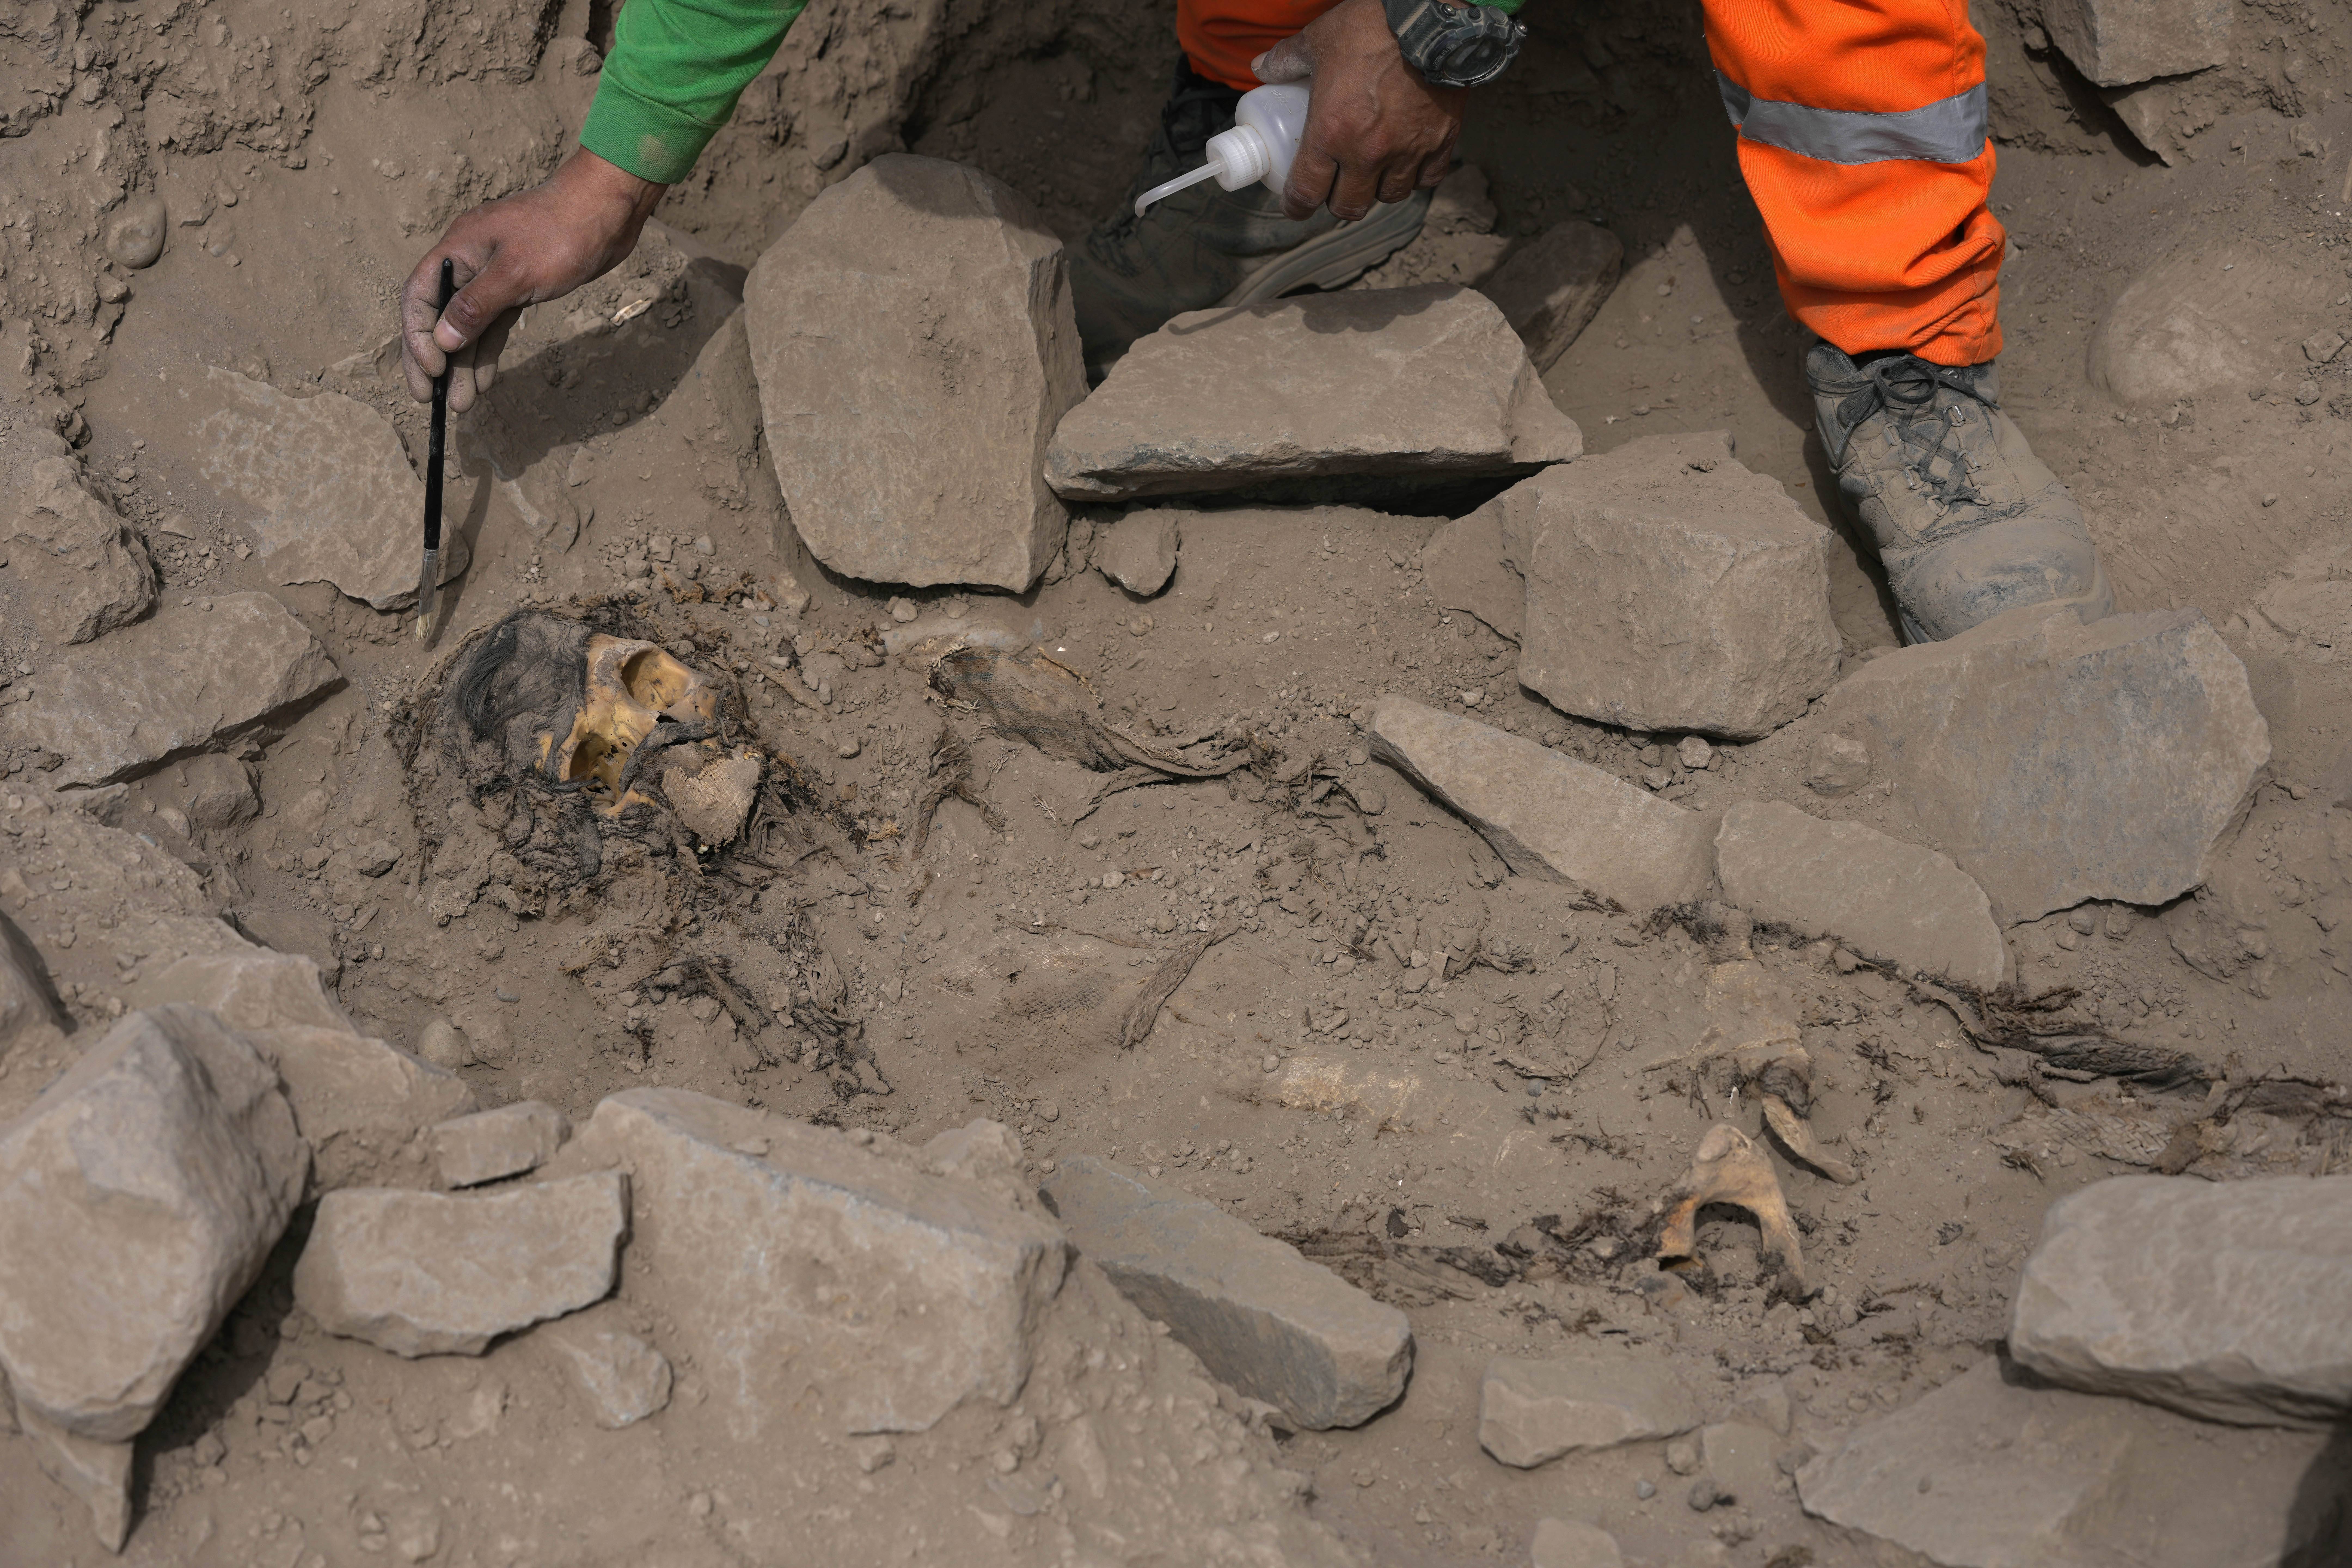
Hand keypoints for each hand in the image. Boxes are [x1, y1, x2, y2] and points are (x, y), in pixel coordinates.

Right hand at [399, 150, 667, 410]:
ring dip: (464, 364)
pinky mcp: (518, 287)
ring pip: (469, 327)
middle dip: (435, 360)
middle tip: (433, 401)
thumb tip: (443, 339)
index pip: (419, 298)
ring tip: (462, 403)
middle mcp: (469, 263)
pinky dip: (487, 352)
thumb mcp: (516, 272)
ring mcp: (493, 276)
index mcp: (458, 250)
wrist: (607, 210)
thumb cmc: (562, 232)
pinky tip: (484, 380)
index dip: (417, 337)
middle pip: (438, 316)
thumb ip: (476, 306)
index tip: (429, 373)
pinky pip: (493, 325)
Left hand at [1251, 0, 1465, 222]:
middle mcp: (1367, 152)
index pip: (1306, 192)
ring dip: (1377, 191)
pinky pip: (1427, 179)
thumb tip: (1262, 68)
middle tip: (1335, 188)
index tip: (1295, 206)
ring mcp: (1407, 151)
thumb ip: (1287, 59)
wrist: (1429, 17)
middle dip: (1338, 203)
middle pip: (1349, 207)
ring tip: (1372, 174)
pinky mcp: (1440, 142)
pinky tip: (1407, 164)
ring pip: (1390, 196)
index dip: (1296, 206)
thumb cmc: (1371, 27)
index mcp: (1330, 133)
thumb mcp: (1318, 40)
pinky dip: (1416, 177)